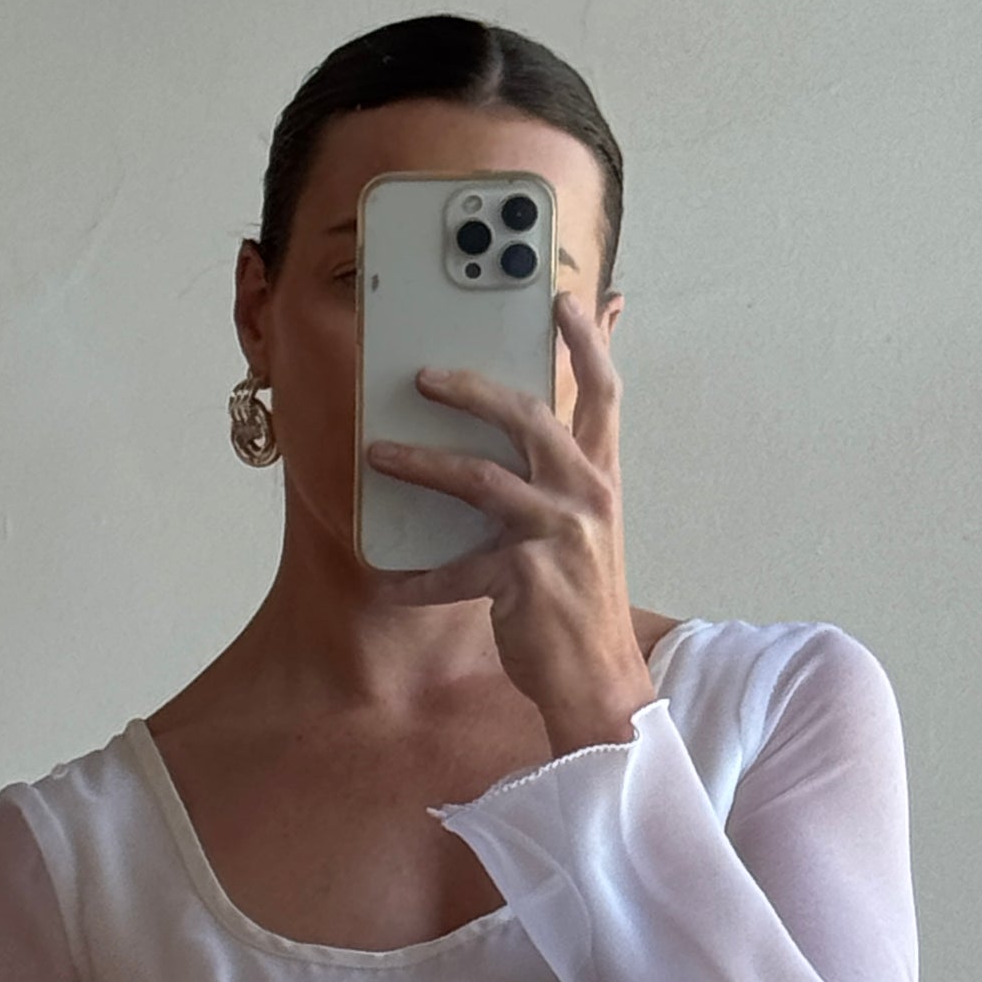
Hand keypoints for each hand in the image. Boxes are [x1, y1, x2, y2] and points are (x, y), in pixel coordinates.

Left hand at [363, 292, 652, 746]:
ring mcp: (557, 537)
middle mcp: (586, 498)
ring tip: (377, 454)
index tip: (565, 298)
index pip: (603, 395)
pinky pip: (455, 570)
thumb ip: (563, 482)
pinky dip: (417, 579)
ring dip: (422, 464)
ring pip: (480, 479)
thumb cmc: (582, 606)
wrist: (600, 683)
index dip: (588, 341)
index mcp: (601, 482)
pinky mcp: (524, 580)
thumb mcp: (586, 534)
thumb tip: (530, 440)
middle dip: (473, 387)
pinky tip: (387, 582)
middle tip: (424, 375)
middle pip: (529, 417)